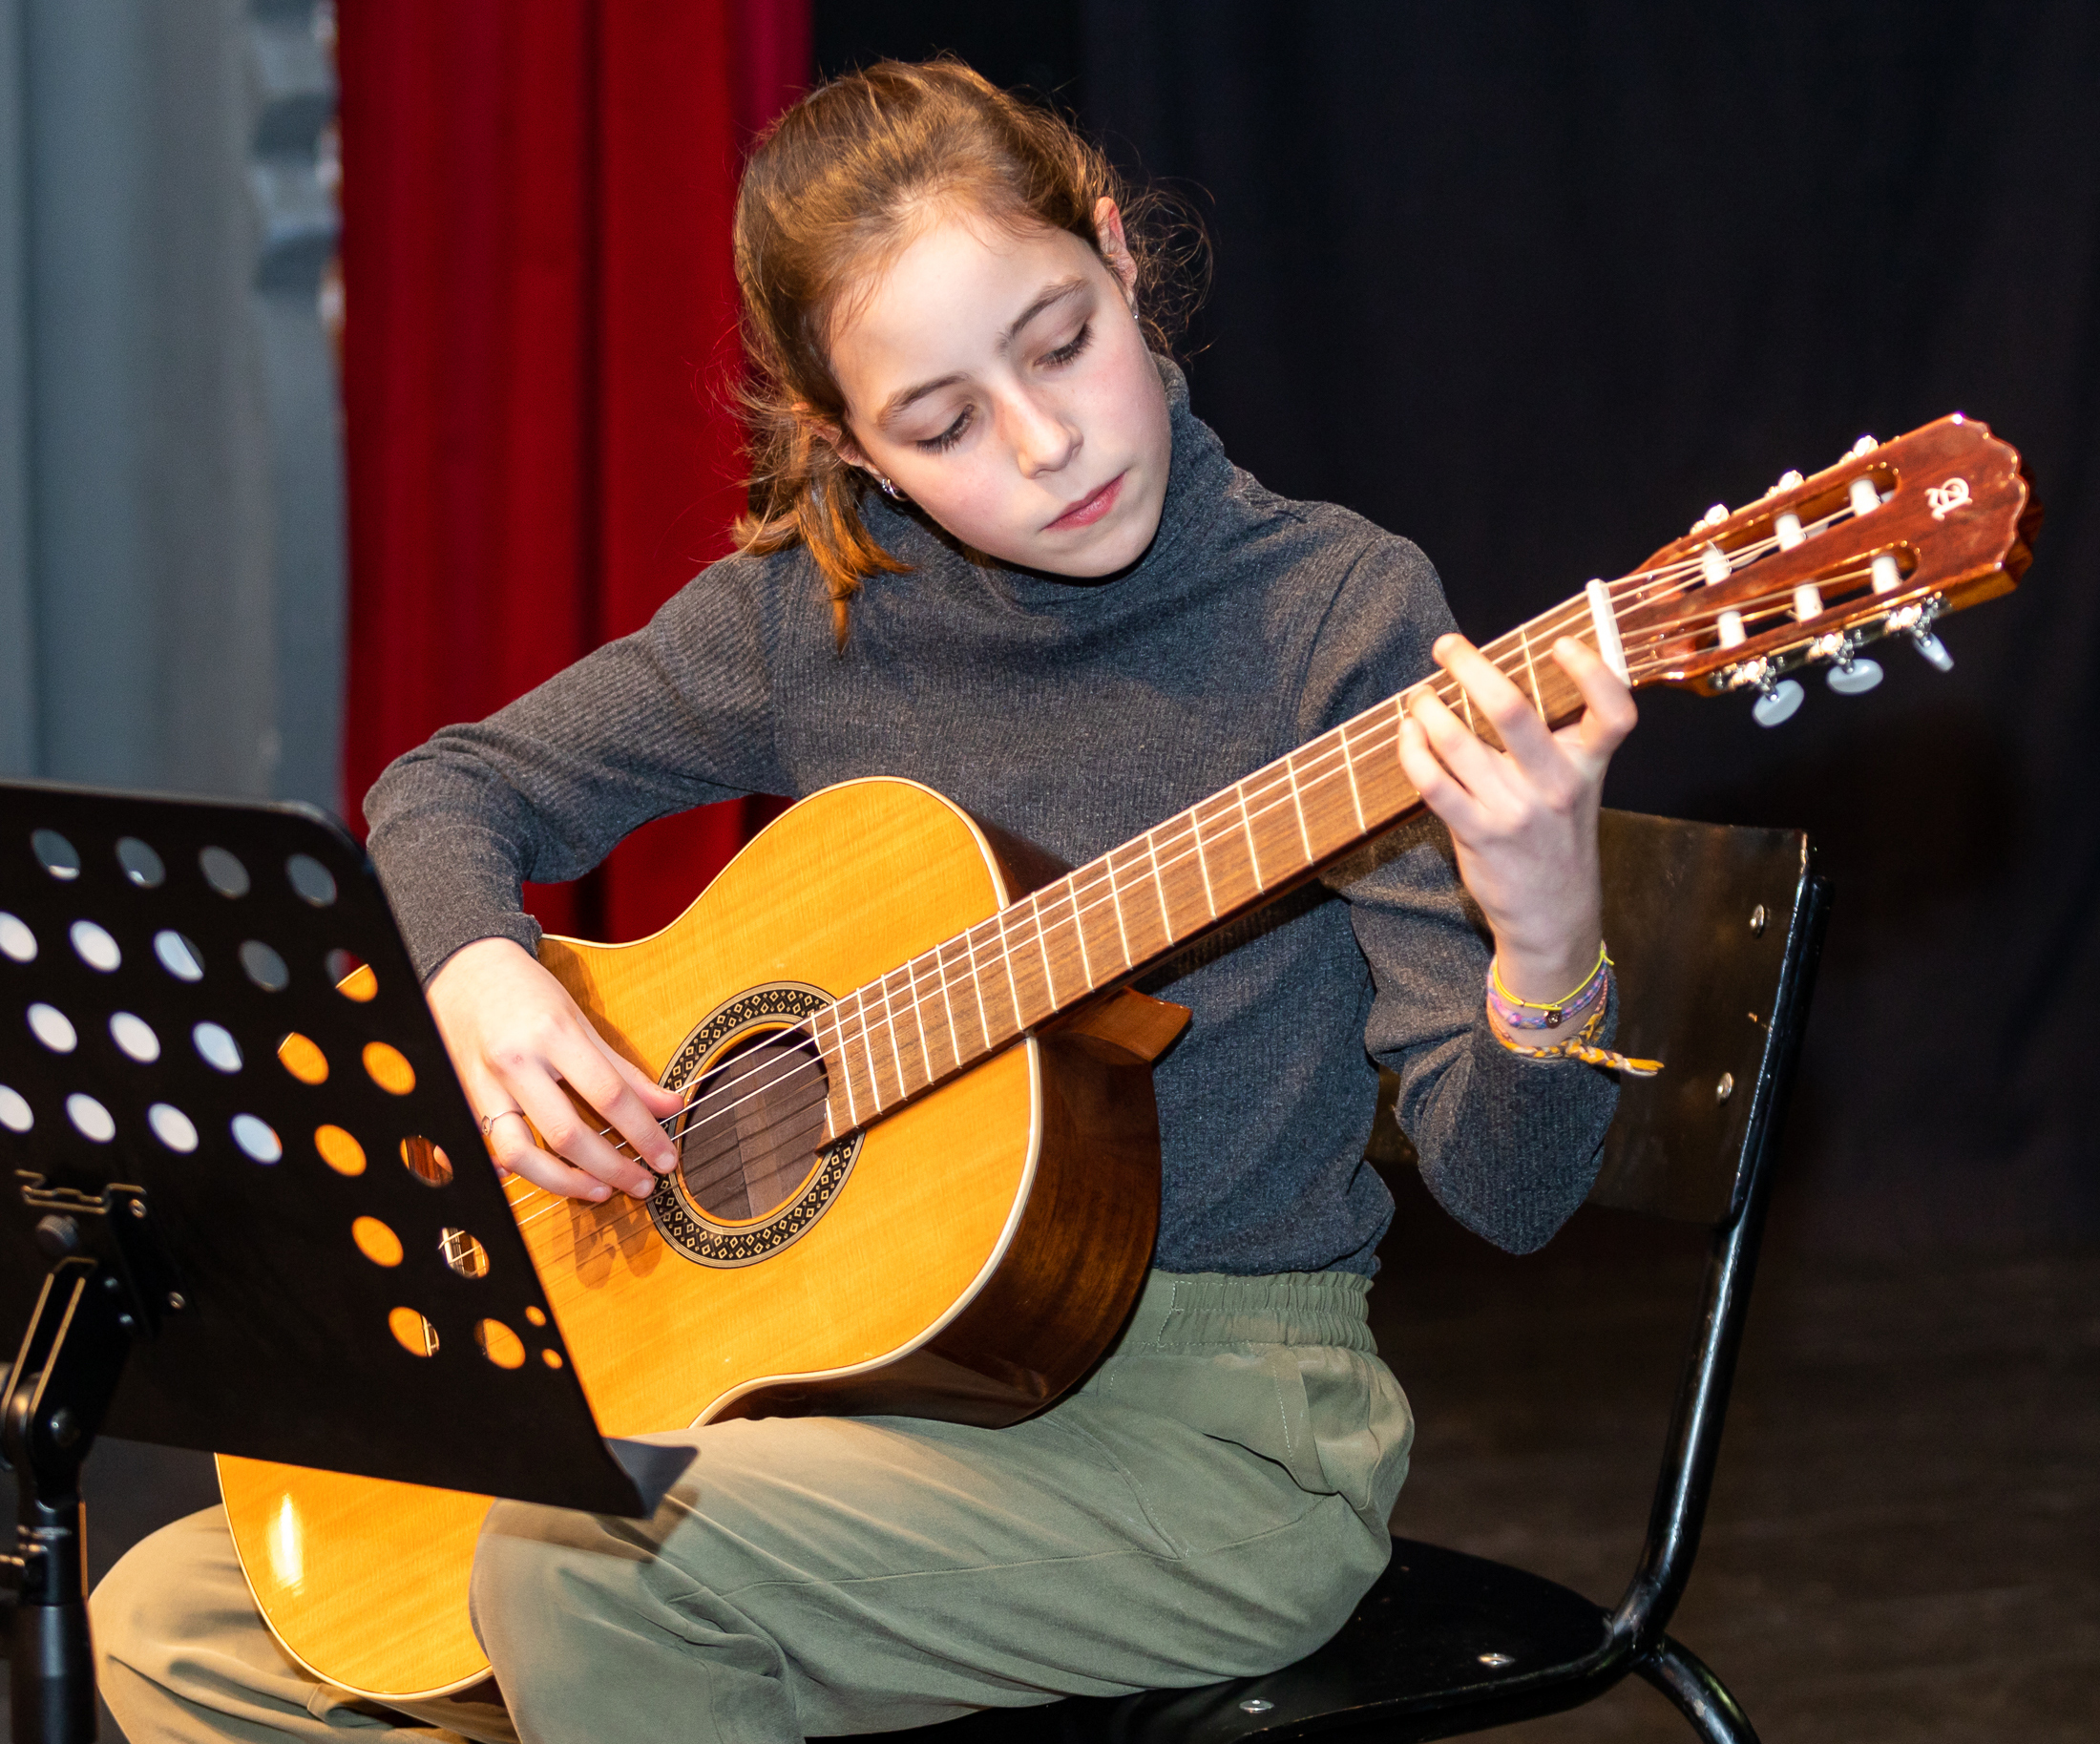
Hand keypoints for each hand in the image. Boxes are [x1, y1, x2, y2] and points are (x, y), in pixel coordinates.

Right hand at [425, 937, 683, 1200]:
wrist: (465, 972)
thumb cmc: (529, 992)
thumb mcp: (580, 1020)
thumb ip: (624, 1070)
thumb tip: (670, 1106)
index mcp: (552, 1034)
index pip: (608, 1096)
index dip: (643, 1133)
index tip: (665, 1158)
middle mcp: (515, 1062)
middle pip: (566, 1134)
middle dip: (611, 1168)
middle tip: (641, 1184)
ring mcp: (482, 1085)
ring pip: (519, 1154)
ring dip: (564, 1183)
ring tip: (600, 1191)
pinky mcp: (462, 1101)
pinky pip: (487, 1149)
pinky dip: (514, 1171)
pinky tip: (545, 1178)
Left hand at [1397, 632, 1636, 1002]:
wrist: (1553, 913)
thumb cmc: (1557, 836)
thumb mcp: (1577, 786)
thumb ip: (1557, 739)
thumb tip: (1504, 675)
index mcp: (1589, 764)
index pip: (1613, 712)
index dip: (1592, 671)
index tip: (1560, 642)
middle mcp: (1557, 784)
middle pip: (1513, 710)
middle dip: (1470, 667)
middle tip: (1446, 647)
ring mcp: (1516, 811)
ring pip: (1459, 741)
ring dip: (1428, 709)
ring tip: (1419, 698)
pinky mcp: (1479, 834)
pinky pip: (1434, 782)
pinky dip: (1413, 750)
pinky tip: (1408, 734)